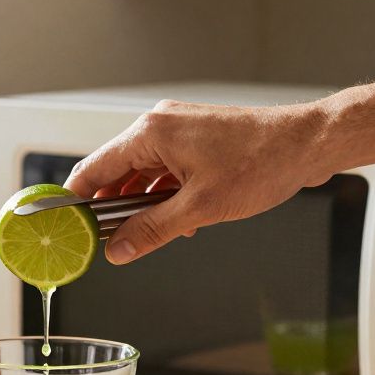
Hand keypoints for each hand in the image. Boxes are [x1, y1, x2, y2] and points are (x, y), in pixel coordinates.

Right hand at [64, 99, 334, 263]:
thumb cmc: (262, 163)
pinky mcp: (196, 138)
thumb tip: (118, 250)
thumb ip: (152, 230)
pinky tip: (179, 221)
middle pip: (114, 172)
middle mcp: (159, 125)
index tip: (66, 227)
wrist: (308, 143)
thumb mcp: (200, 208)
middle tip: (109, 243)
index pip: (92, 169)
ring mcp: (178, 129)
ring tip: (151, 235)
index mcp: (150, 133)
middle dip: (112, 209)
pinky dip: (164, 195)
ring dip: (142, 205)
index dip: (75, 202)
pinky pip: (164, 169)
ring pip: (142, 173)